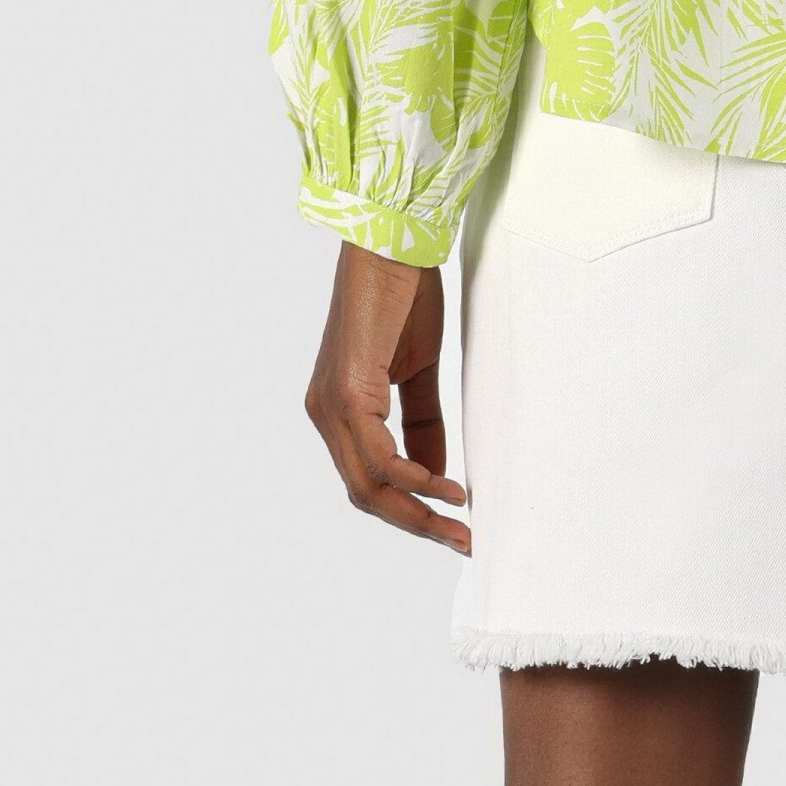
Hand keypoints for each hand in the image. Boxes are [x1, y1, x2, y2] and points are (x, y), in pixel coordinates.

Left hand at [304, 242, 469, 550]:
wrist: (393, 244)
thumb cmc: (403, 296)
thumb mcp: (417, 370)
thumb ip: (421, 422)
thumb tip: (434, 475)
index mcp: (338, 409)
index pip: (367, 480)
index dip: (407, 509)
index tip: (450, 526)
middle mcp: (324, 414)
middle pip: (365, 494)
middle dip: (415, 524)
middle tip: (460, 541)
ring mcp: (330, 406)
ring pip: (368, 485)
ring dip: (416, 512)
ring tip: (458, 523)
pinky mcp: (347, 393)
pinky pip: (379, 457)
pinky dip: (414, 478)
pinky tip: (445, 486)